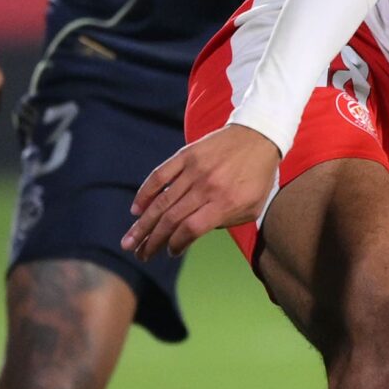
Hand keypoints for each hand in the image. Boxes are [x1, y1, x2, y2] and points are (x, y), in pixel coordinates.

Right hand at [123, 125, 281, 259]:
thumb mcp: (252, 206)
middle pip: (172, 219)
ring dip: (143, 224)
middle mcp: (207, 187)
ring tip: (129, 241)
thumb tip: (195, 232)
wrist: (259, 135)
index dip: (176, 243)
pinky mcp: (186, 155)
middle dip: (152, 240)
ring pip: (162, 201)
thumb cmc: (258, 176)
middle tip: (139, 254)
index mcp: (226, 202)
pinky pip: (160, 175)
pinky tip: (136, 210)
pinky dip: (146, 193)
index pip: (191, 228)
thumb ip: (226, 222)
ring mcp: (194, 170)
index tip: (169, 252)